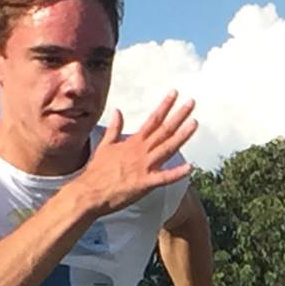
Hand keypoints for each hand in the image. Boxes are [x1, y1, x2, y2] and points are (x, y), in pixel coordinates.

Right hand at [78, 92, 198, 216]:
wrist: (89, 192)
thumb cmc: (96, 171)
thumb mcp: (105, 145)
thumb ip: (115, 128)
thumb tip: (118, 111)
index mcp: (133, 142)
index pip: (153, 120)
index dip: (165, 106)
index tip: (175, 93)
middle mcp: (141, 151)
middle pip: (164, 130)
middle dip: (179, 115)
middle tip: (191, 102)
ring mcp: (144, 167)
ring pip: (167, 148)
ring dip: (182, 135)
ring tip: (194, 123)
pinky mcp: (144, 184)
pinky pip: (164, 178)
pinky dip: (177, 173)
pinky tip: (190, 168)